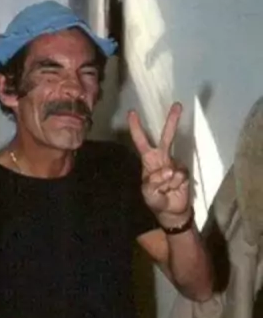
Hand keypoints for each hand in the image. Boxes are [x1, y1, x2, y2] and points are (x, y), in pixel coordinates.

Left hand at [128, 102, 190, 226]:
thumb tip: (170, 170)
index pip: (141, 141)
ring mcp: (174, 164)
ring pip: (173, 166)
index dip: (136, 128)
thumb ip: (154, 182)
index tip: (132, 113)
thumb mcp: (148, 193)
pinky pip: (180, 176)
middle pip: (167, 137)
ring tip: (165, 191)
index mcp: (148, 161)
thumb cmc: (155, 200)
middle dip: (172, 121)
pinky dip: (176, 185)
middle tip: (177, 105)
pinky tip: (174, 190)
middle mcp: (162, 158)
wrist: (171, 211)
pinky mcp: (184, 172)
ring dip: (168, 182)